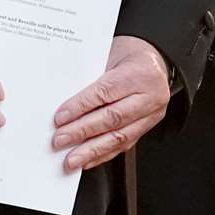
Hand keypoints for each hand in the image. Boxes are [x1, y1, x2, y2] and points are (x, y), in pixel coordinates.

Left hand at [51, 36, 171, 171]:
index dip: (80, 107)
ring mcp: (152, 114)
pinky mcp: (148, 127)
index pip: (105, 93)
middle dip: (82, 132)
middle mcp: (150, 96)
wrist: (153, 60)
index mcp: (139, 74)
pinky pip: (125, 144)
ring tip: (72, 159)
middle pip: (112, 118)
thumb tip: (64, 103)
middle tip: (60, 140)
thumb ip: (91, 78)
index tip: (60, 117)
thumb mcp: (109, 55)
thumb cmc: (128, 55)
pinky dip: (104, 154)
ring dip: (92, 151)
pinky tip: (88, 159)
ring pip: (120, 137)